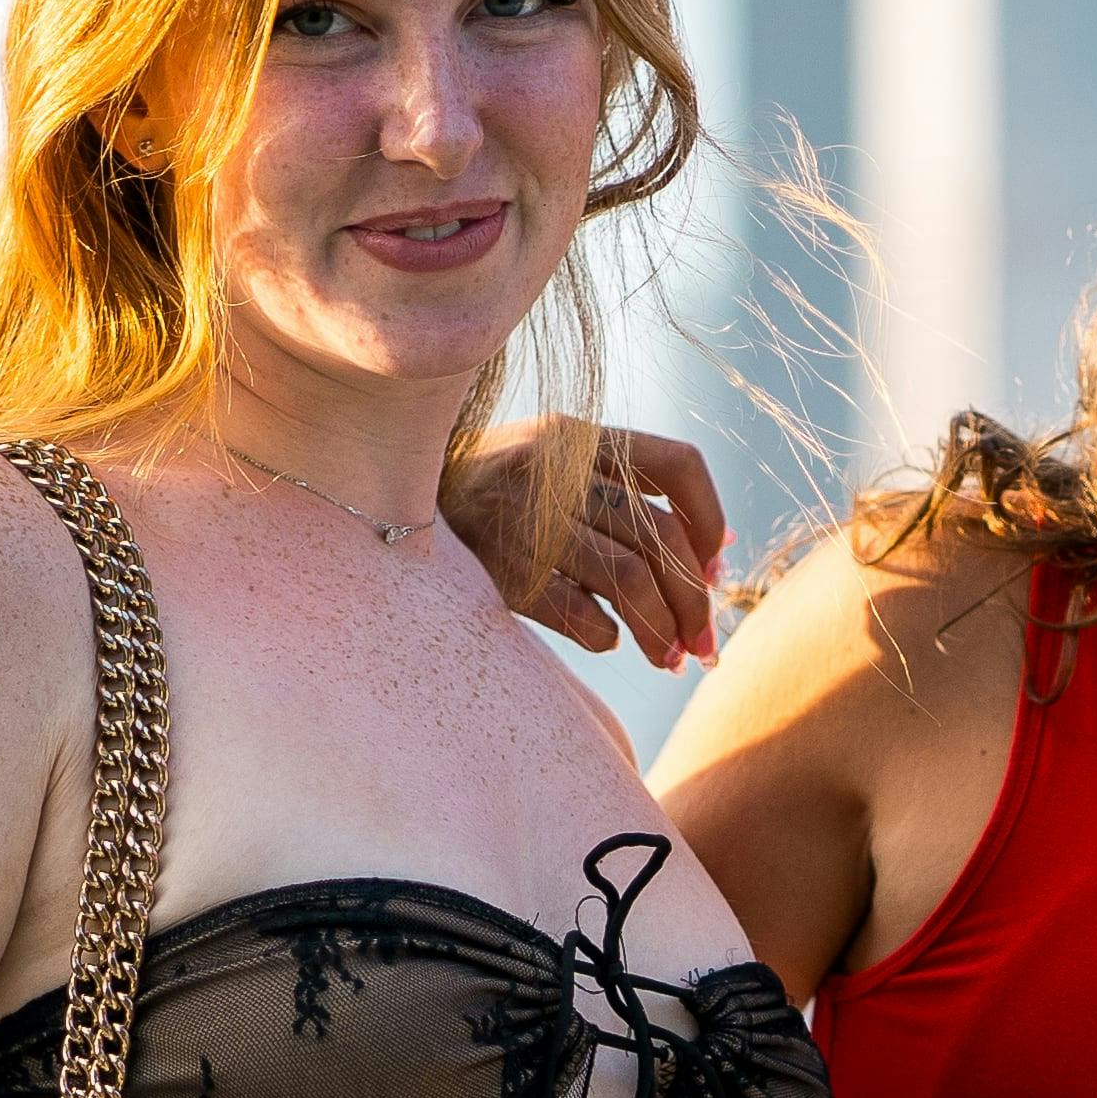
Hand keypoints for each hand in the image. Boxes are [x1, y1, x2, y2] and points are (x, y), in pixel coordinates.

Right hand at [448, 422, 728, 667]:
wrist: (380, 502)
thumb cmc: (480, 496)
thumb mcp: (542, 464)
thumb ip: (616, 492)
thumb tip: (714, 550)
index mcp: (575, 438)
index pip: (678, 465)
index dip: (710, 520)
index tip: (716, 569)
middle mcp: (554, 471)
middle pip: (662, 536)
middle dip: (697, 602)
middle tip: (705, 645)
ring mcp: (525, 520)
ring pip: (631, 578)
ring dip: (662, 631)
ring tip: (669, 659)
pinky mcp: (500, 571)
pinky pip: (582, 614)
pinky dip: (607, 636)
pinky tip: (608, 641)